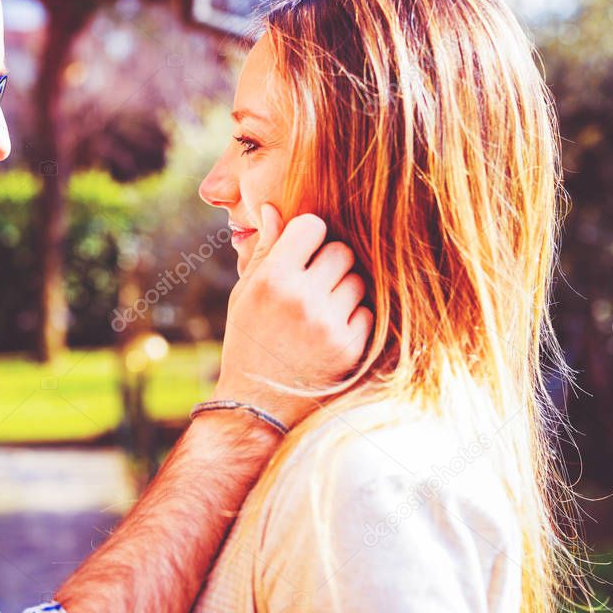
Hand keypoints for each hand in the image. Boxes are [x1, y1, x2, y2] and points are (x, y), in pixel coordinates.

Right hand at [212, 204, 373, 426]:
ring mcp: (330, 324)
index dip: (308, 236)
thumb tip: (273, 208)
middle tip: (314, 283)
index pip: (311, 226)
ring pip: (358, 280)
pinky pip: (367, 312)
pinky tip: (330, 332)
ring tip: (321, 310)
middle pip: (341, 250)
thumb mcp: (245, 295)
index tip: (302, 252)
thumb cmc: (247, 341)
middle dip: (329, 262)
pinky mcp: (351, 347)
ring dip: (344, 290)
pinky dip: (353, 318)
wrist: (256, 405)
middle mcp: (302, 298)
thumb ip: (264, 250)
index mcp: (273, 279)